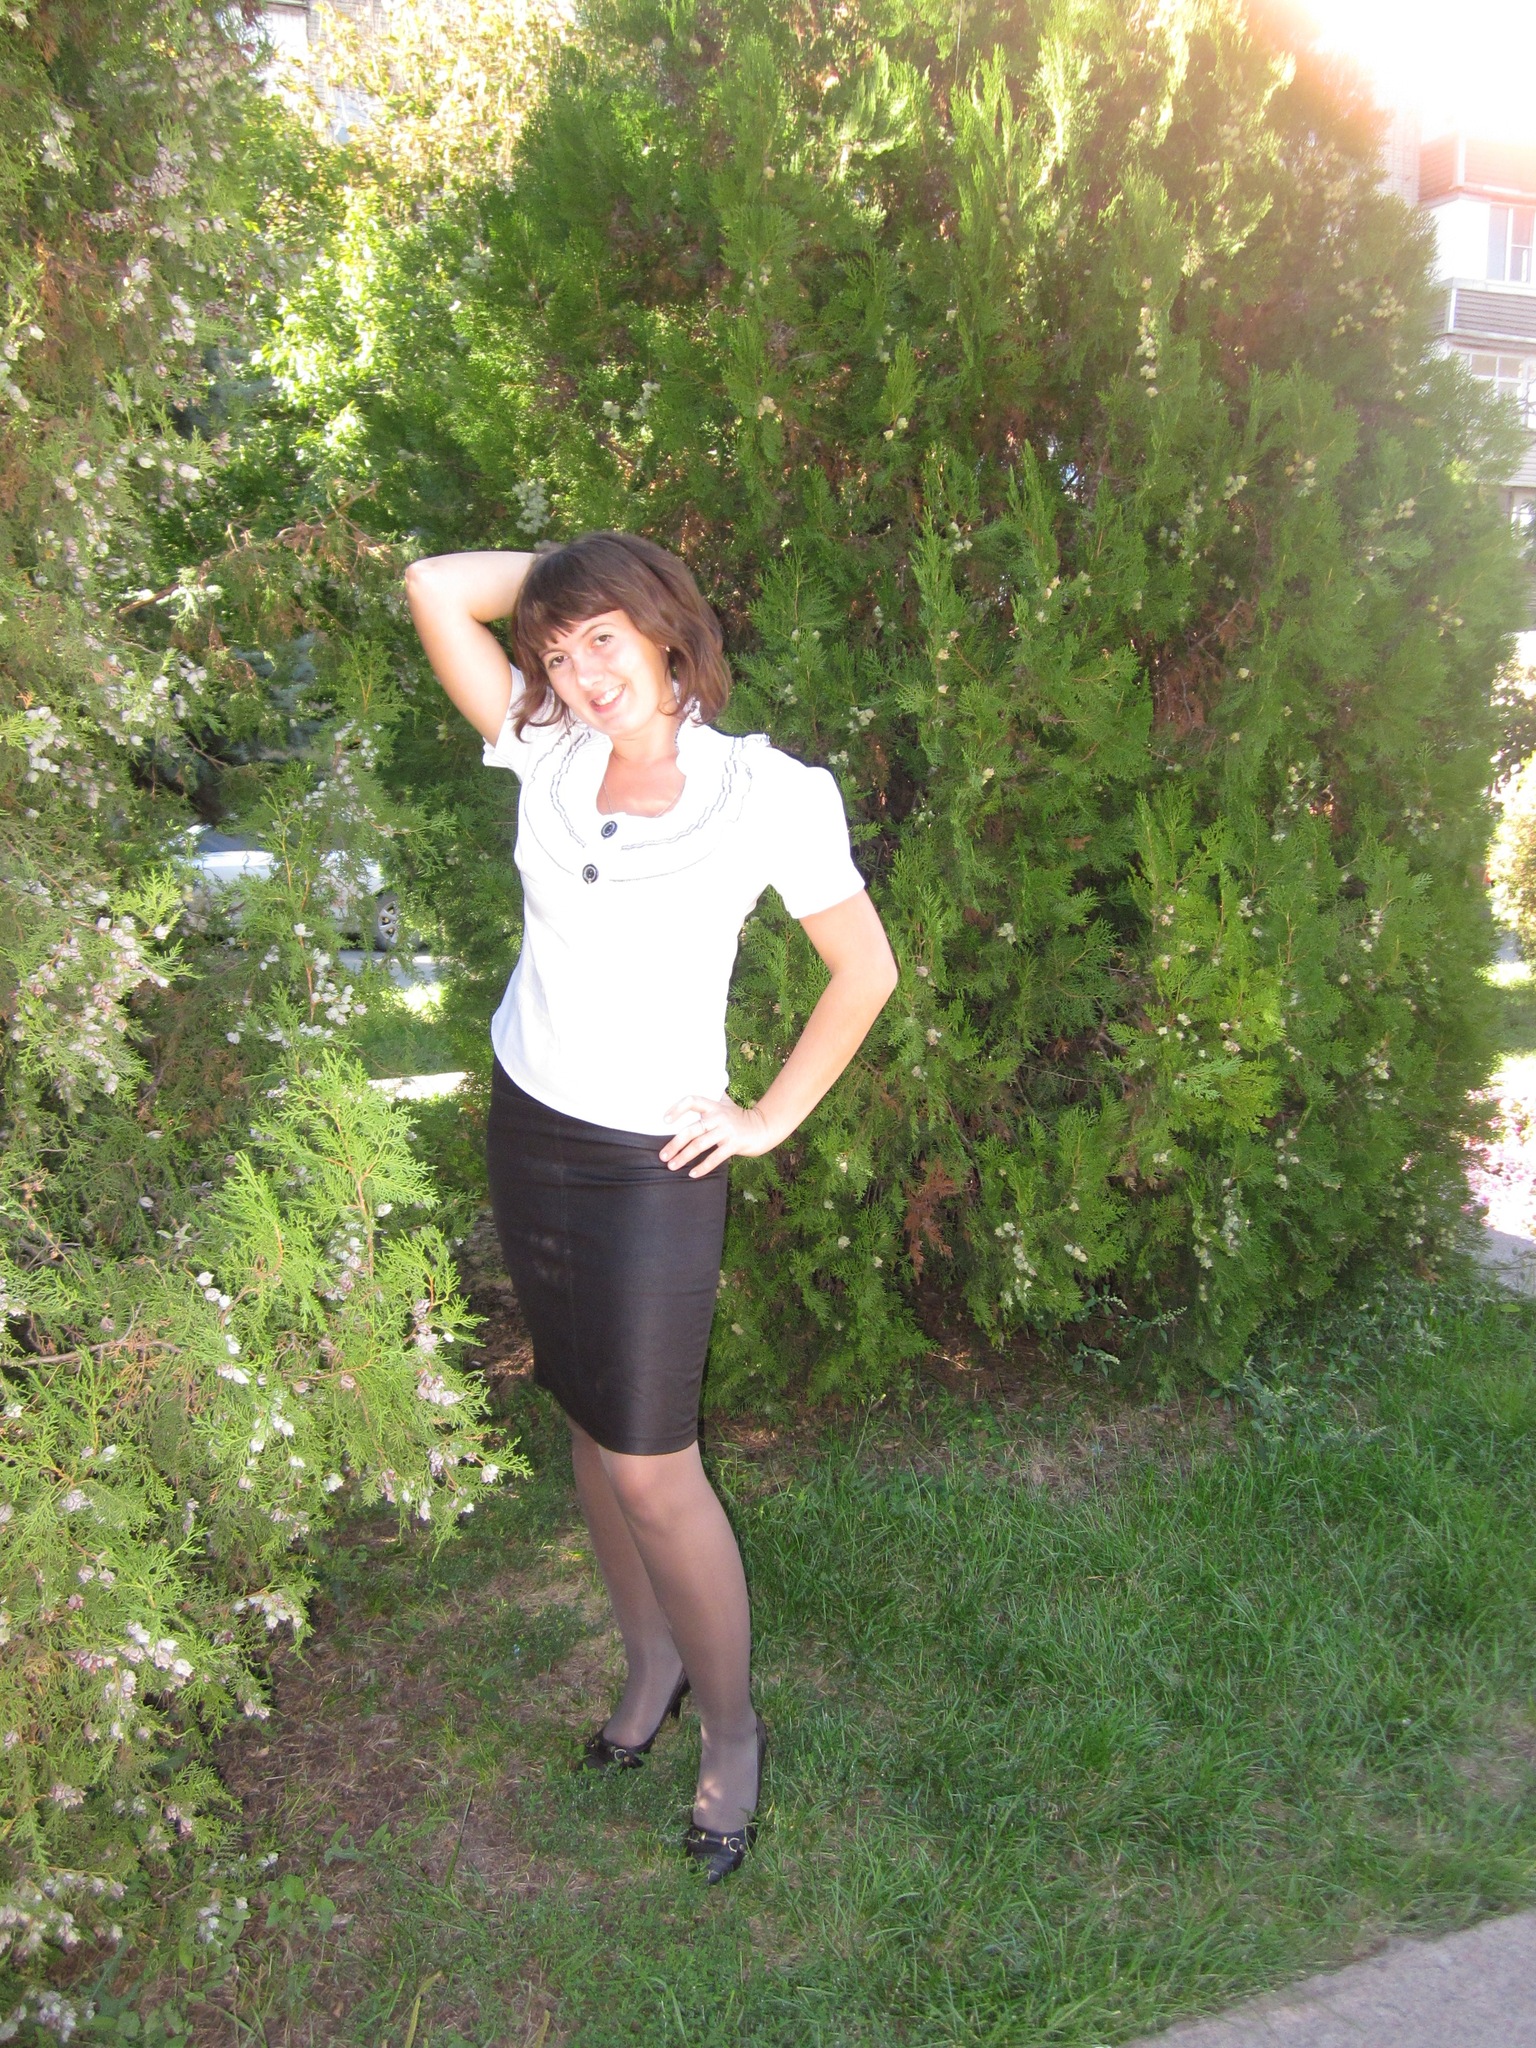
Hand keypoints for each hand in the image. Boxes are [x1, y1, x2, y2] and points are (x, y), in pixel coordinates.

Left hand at [659, 1094, 776, 1176]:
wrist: (764, 1127)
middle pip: (691, 1130)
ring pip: (700, 1145)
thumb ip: (713, 1096)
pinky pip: (715, 1157)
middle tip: (663, 1156)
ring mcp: (726, 1131)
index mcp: (714, 1106)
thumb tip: (701, 1082)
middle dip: (675, 1144)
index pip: (692, 1101)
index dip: (677, 1108)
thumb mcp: (727, 1104)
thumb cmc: (740, 1117)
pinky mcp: (734, 1144)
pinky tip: (692, 1174)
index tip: (665, 1120)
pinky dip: (702, 1167)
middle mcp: (718, 1117)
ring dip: (684, 1157)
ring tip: (672, 1166)